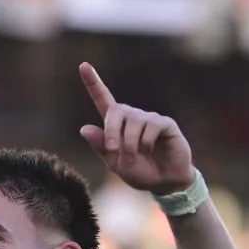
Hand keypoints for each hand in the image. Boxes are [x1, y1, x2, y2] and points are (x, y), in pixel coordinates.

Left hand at [78, 62, 195, 195]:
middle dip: (111, 131)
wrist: (164, 182)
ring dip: (131, 144)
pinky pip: (151, 126)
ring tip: (136, 157)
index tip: (83, 65)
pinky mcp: (165, 123)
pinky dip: (146, 142)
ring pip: (134, 121)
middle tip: (113, 151)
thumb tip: (84, 128)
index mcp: (117, 126)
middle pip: (116, 110)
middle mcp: (133, 117)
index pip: (103, 100)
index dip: (93, 83)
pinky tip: (151, 149)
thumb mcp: (115, 163)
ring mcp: (149, 118)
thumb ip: (101, 146)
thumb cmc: (140, 171)